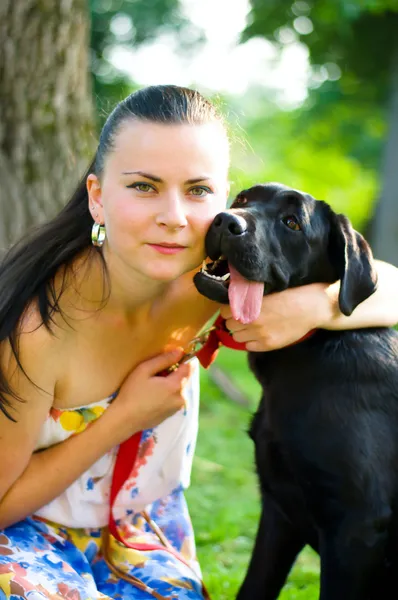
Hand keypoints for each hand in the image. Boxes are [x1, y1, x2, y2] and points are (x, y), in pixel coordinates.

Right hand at [105, 350, 191, 442]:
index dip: (182, 359)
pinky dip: (167, 393)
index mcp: (176, 386)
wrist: (124, 420)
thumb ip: (164, 359)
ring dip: (170, 383)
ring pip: (179, 388)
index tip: (170, 357)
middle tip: (156, 372)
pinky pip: (174, 398)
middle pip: (184, 378)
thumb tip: (180, 351)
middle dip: (174, 371)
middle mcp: (181, 398)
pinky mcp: (171, 414)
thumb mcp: (144, 370)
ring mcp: (177, 408)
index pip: (189, 367)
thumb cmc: (132, 393)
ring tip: (152, 384)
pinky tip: (152, 395)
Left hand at [220, 283, 336, 351]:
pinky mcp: (268, 344)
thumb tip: (233, 300)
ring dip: (241, 332)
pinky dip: (252, 342)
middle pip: (229, 325)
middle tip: (244, 317)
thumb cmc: (290, 294)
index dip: (229, 310)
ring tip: (252, 327)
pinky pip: (249, 347)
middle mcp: (251, 320)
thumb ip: (248, 297)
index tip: (235, 308)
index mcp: (249, 305)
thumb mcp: (265, 291)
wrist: (311, 307)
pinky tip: (260, 334)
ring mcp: (259, 334)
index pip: (224, 311)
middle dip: (234, 321)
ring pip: (237, 338)